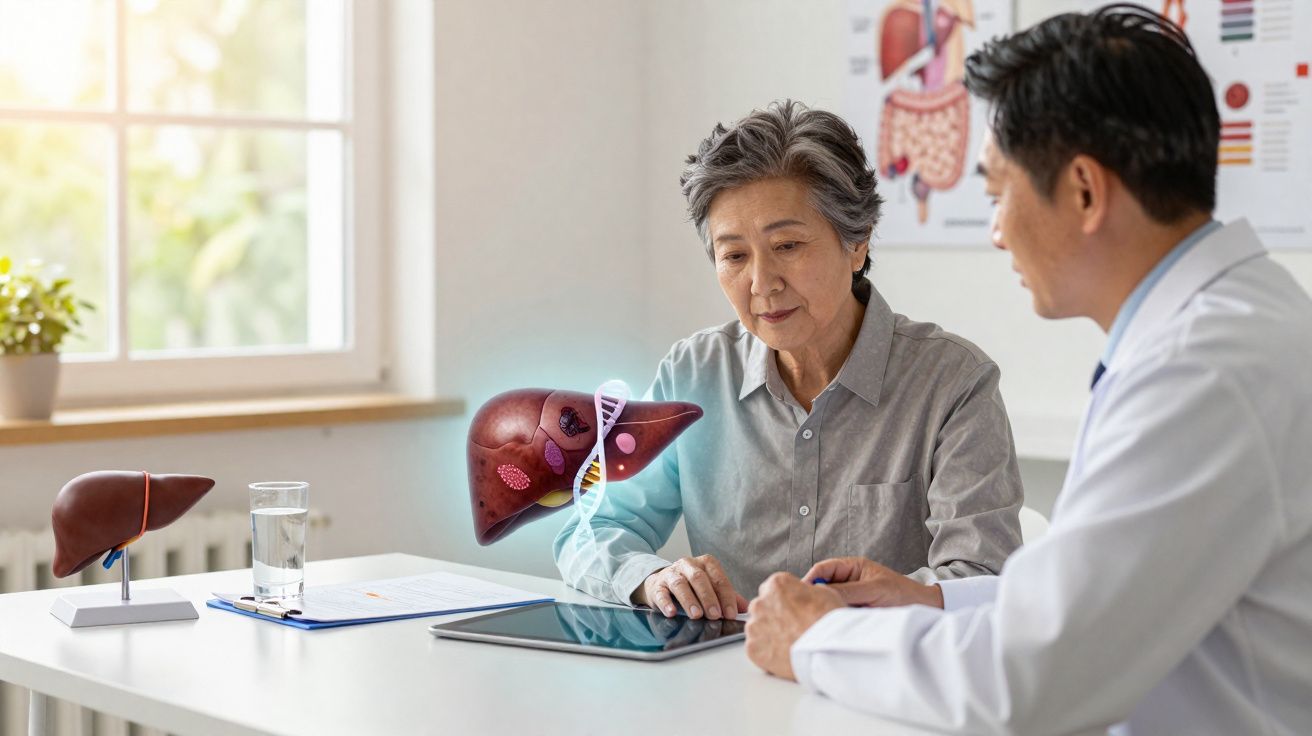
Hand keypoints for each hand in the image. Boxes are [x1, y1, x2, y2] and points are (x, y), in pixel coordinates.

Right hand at [633, 555, 748, 619]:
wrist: (662, 584)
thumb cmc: (692, 587)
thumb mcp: (711, 588)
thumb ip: (728, 596)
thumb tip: (746, 608)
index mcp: (706, 563)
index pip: (719, 578)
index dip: (726, 596)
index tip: (730, 614)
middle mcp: (688, 564)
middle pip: (699, 578)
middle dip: (709, 598)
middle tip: (715, 616)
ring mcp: (671, 574)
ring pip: (680, 584)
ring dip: (689, 600)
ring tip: (696, 615)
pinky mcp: (657, 585)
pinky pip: (661, 593)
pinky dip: (666, 603)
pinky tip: (671, 613)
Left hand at [745, 572, 843, 680]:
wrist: (827, 651)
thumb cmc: (828, 623)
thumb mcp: (825, 593)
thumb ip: (806, 591)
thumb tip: (804, 595)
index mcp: (777, 585)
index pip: (773, 588)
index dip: (784, 600)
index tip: (792, 609)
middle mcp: (761, 602)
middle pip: (762, 607)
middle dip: (774, 616)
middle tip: (791, 628)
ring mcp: (754, 626)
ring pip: (757, 628)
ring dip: (769, 633)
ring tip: (789, 643)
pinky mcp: (753, 648)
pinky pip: (756, 647)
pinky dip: (766, 652)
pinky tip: (782, 654)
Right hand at [803, 556, 942, 608]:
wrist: (924, 610)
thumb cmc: (903, 594)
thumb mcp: (875, 589)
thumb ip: (848, 591)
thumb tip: (821, 594)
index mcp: (852, 567)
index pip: (823, 569)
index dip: (810, 579)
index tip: (801, 592)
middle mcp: (848, 582)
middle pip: (822, 587)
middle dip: (814, 597)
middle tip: (806, 609)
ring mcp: (851, 598)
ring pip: (829, 603)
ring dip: (825, 610)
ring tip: (819, 619)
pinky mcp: (854, 614)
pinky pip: (838, 615)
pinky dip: (834, 620)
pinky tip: (831, 627)